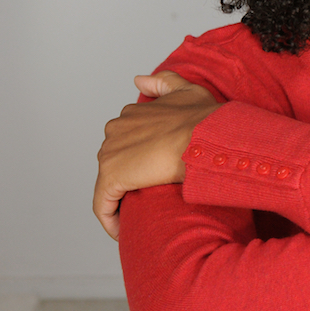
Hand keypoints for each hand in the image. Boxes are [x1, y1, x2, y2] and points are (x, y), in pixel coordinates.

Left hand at [94, 71, 219, 239]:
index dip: (140, 158)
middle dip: (129, 178)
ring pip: (110, 183)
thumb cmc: (204, 119)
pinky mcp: (111, 178)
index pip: (126, 140)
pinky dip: (110, 219)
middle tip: (151, 196)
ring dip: (122, 199)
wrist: (205, 137)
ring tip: (142, 216)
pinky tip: (123, 231)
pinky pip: (104, 205)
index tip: (155, 174)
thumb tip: (138, 80)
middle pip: (116, 161)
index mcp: (131, 114)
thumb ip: (163, 82)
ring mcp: (110, 153)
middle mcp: (115, 130)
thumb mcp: (188, 90)